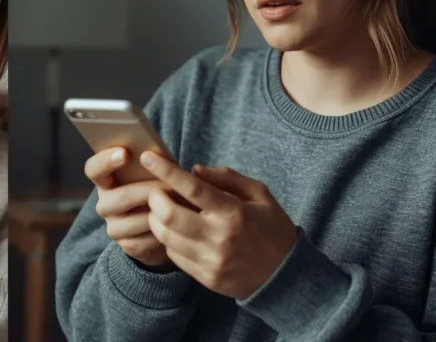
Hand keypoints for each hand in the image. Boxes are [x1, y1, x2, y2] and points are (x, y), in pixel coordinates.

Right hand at [84, 147, 171, 268]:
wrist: (163, 226)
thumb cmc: (158, 189)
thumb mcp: (153, 174)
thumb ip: (153, 163)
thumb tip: (162, 157)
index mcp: (106, 181)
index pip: (93, 169)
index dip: (105, 160)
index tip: (125, 153)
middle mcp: (105, 204)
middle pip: (120, 196)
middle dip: (148, 190)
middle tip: (171, 185)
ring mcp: (114, 227)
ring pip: (135, 220)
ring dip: (160, 213)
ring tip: (180, 206)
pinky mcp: (127, 246)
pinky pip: (146, 240)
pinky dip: (163, 232)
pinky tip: (176, 226)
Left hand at [139, 151, 297, 299]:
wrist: (287, 276)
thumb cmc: (272, 229)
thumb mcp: (259, 195)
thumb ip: (226, 178)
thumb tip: (193, 170)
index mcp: (234, 212)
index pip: (192, 188)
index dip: (165, 170)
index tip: (148, 157)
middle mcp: (220, 238)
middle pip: (168, 215)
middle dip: (155, 198)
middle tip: (158, 191)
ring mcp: (211, 261)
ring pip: (165, 237)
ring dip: (157, 220)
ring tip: (165, 211)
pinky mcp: (206, 278)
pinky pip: (173, 256)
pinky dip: (168, 240)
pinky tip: (178, 232)